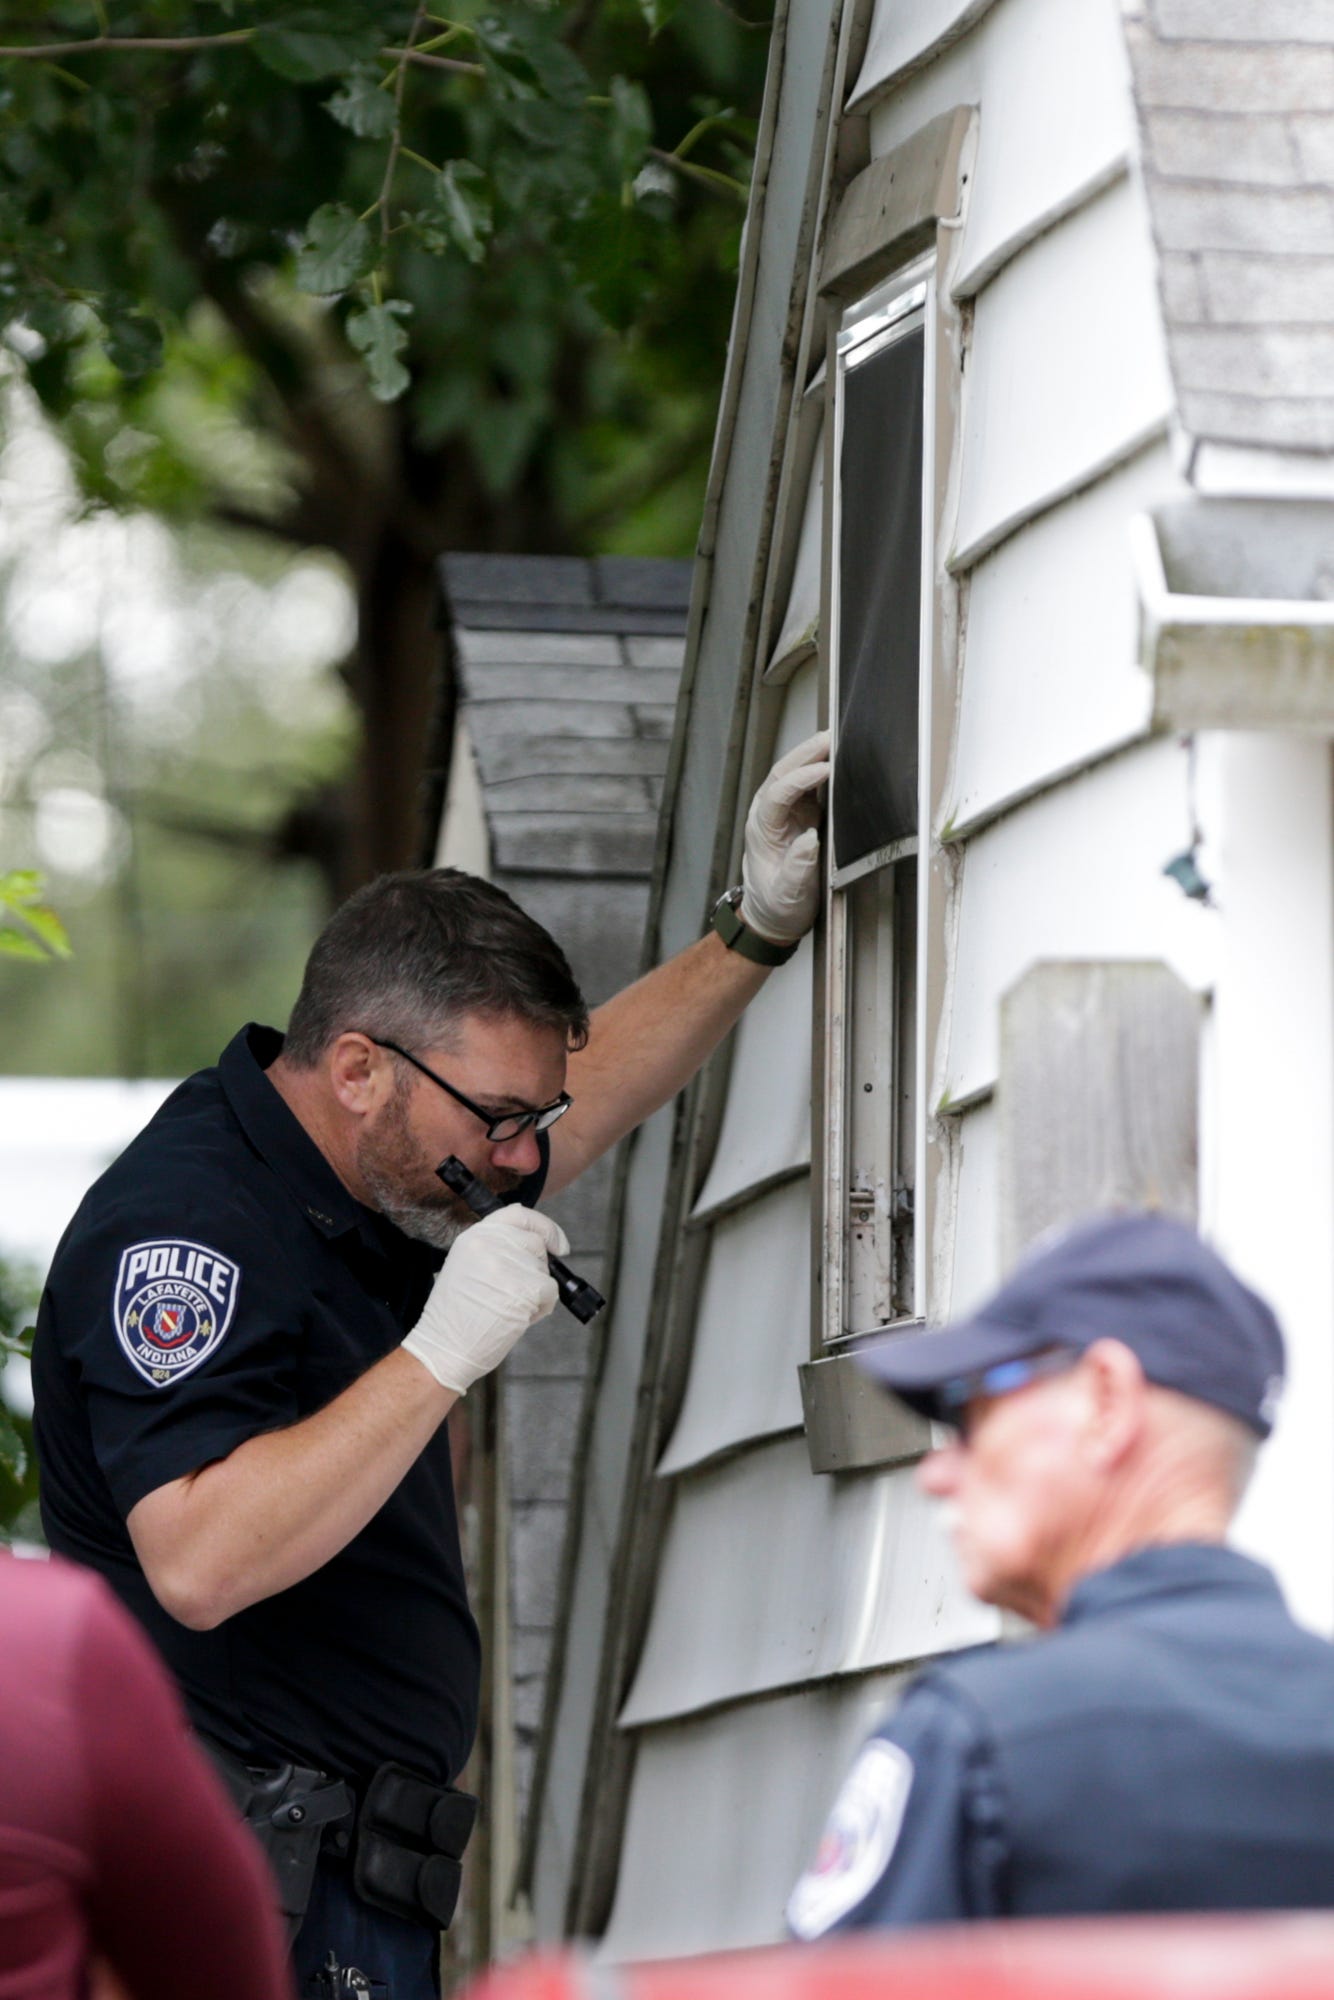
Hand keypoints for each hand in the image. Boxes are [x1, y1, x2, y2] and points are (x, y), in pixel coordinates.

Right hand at [402, 1206, 568, 1395]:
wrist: (444, 1348)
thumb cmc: (456, 1317)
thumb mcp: (467, 1267)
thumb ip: (496, 1249)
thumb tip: (536, 1242)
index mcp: (475, 1236)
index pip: (519, 1214)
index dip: (544, 1227)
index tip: (557, 1244)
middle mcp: (491, 1243)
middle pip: (537, 1244)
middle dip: (537, 1269)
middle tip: (514, 1294)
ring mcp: (509, 1264)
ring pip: (545, 1272)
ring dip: (535, 1294)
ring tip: (505, 1309)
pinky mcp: (525, 1288)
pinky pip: (551, 1292)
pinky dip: (541, 1309)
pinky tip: (514, 1319)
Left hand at [740, 729, 830, 943]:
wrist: (774, 914)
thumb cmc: (778, 904)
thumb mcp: (788, 893)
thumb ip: (797, 868)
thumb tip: (810, 838)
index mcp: (762, 830)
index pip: (778, 794)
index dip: (800, 779)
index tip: (824, 770)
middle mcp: (768, 813)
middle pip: (783, 772)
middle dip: (807, 752)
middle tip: (832, 738)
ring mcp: (783, 810)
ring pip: (794, 772)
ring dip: (813, 754)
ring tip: (837, 739)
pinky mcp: (799, 812)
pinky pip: (808, 783)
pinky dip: (822, 767)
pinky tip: (837, 757)